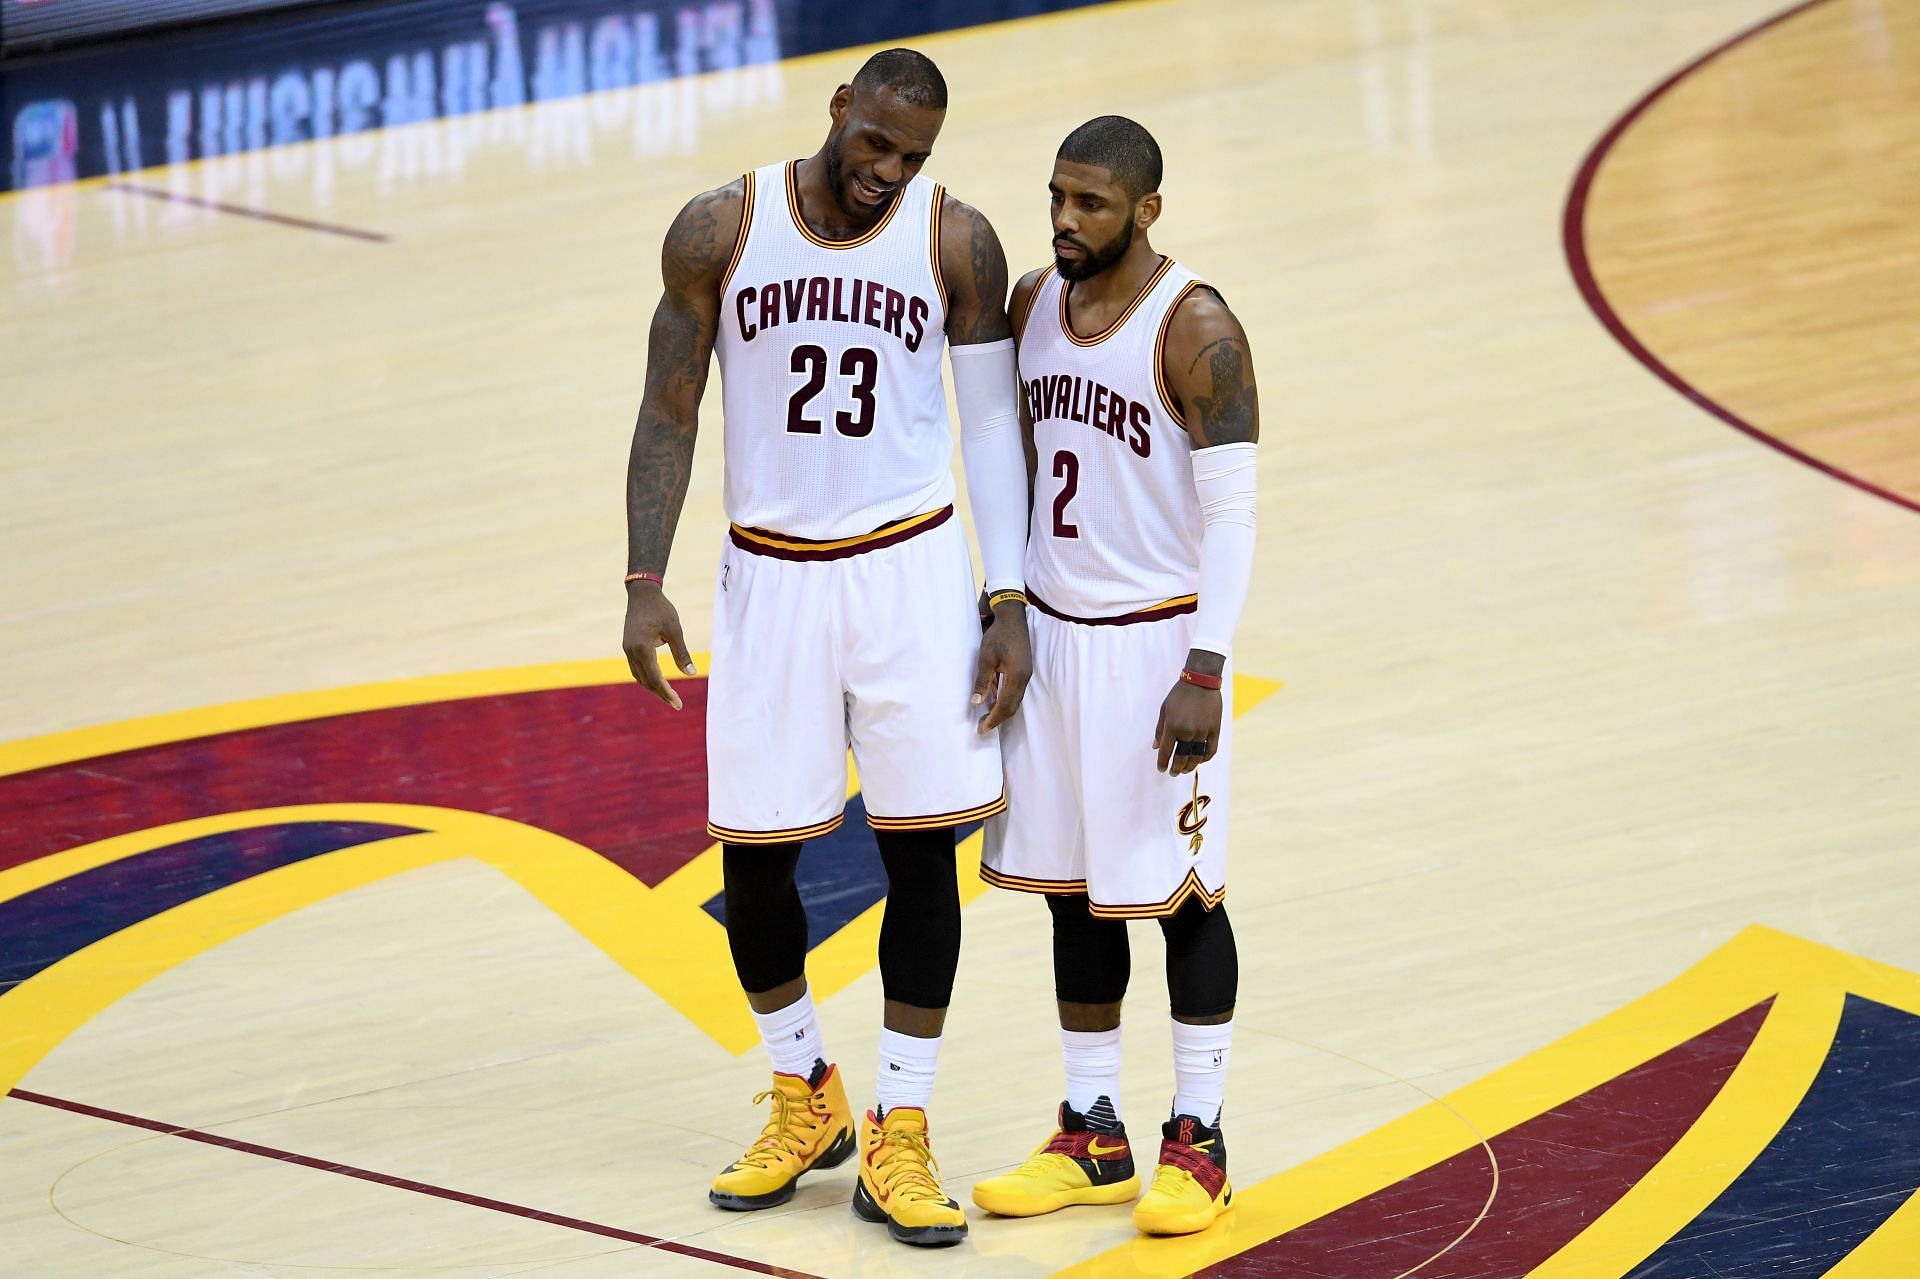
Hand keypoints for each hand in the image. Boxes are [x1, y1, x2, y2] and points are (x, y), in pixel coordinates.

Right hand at [622, 580, 695, 708]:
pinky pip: (637, 669)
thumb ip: (682, 653)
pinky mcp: (628, 647)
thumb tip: (691, 673)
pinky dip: (647, 678)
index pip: (655, 678)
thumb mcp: (675, 630)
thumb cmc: (661, 609)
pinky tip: (657, 682)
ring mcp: (628, 650)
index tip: (678, 703)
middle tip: (676, 704)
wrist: (642, 594)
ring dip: (653, 688)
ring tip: (668, 696)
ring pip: (640, 677)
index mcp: (642, 648)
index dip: (667, 692)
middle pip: (646, 681)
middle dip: (661, 694)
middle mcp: (632, 652)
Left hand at [972, 601, 1032, 732]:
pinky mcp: (1023, 670)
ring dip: (1001, 710)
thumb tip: (976, 702)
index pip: (1005, 705)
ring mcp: (1025, 674)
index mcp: (1017, 676)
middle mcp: (1024, 678)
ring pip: (1015, 700)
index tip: (981, 728)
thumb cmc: (998, 635)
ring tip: (986, 717)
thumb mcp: (986, 658)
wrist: (1012, 617)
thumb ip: (983, 681)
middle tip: (982, 727)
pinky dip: (1004, 700)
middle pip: (1012, 706)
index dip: (993, 719)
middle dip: (998, 719)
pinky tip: (993, 701)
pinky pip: (1015, 691)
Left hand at [1154, 679, 1221, 775]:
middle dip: (1176, 768)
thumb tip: (1155, 746)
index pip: (1165, 752)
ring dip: (1190, 766)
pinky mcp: (1215, 730)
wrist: (1201, 681)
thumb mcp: (1164, 710)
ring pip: (1196, 757)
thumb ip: (1160, 730)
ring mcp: (1203, 732)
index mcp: (1173, 727)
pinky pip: (1211, 750)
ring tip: (1185, 770)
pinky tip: (1200, 760)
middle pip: (1181, 758)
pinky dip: (1205, 758)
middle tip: (1173, 773)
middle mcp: (1188, 732)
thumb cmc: (1180, 694)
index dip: (1162, 763)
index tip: (1161, 769)